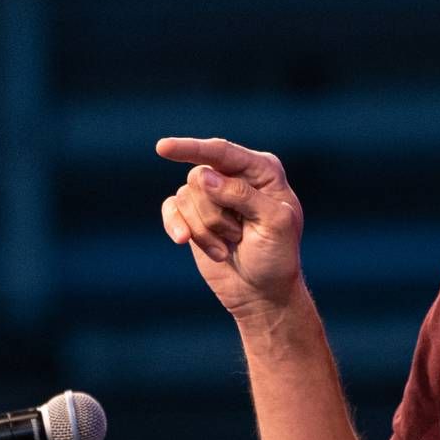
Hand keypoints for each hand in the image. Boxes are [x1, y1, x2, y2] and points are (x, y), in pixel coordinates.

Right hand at [155, 137, 305, 318]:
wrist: (262, 292)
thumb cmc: (277, 256)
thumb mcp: (274, 223)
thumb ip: (243, 195)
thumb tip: (204, 177)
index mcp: (262, 170)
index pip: (222, 152)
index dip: (191, 148)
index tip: (163, 148)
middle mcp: (234, 175)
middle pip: (200, 179)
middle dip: (215, 214)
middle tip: (240, 235)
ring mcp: (211, 194)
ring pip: (185, 198)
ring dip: (205, 230)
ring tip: (229, 246)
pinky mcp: (192, 214)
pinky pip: (170, 209)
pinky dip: (176, 227)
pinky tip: (182, 241)